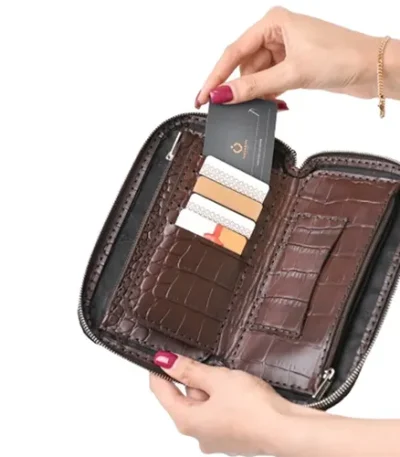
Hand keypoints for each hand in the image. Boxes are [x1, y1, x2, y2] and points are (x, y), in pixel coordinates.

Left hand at [149, 351, 307, 455]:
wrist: (286, 429)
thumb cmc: (253, 408)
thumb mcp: (217, 379)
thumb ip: (189, 370)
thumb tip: (166, 362)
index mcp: (188, 421)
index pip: (162, 393)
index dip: (159, 371)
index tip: (161, 356)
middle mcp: (198, 434)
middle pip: (184, 398)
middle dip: (194, 378)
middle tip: (210, 365)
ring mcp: (215, 437)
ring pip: (203, 404)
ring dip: (211, 388)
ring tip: (230, 378)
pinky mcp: (231, 436)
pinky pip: (218, 412)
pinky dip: (223, 399)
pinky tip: (238, 390)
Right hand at [195, 7, 384, 107]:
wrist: (373, 68)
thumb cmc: (341, 56)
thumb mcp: (292, 72)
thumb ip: (255, 86)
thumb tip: (224, 94)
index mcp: (273, 23)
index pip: (234, 52)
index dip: (216, 77)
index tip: (203, 96)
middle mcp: (277, 34)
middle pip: (244, 65)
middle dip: (238, 88)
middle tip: (227, 109)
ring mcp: (285, 50)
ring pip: (256, 76)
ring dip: (256, 93)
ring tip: (259, 106)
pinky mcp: (293, 65)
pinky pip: (270, 81)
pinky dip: (269, 94)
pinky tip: (274, 103)